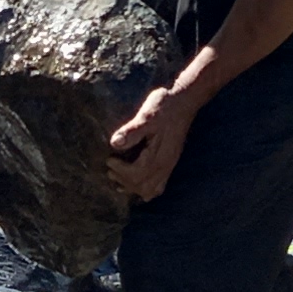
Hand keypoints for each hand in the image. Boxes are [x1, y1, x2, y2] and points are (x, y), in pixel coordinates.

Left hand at [106, 86, 196, 202]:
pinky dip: (145, 188)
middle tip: (110, 168)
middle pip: (143, 186)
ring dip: (133, 188)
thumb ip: (132, 131)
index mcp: (159, 155)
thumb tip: (114, 143)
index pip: (137, 174)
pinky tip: (134, 183)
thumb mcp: (147, 115)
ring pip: (151, 190)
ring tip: (117, 179)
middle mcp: (166, 165)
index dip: (120, 171)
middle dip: (124, 181)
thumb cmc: (164, 106)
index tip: (109, 159)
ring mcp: (169, 165)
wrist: (184, 101)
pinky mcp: (169, 162)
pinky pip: (159, 185)